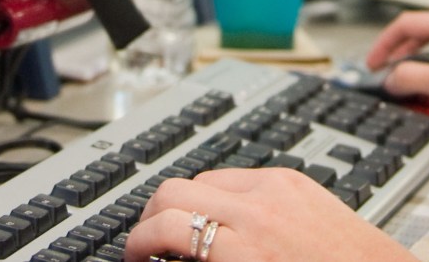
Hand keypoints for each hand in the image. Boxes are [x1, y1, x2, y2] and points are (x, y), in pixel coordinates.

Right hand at [123, 168, 414, 261]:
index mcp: (246, 250)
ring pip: (203, 176)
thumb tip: (176, 257)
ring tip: (185, 231)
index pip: (168, 226)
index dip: (138, 242)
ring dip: (184, 202)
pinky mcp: (294, 177)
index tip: (134, 256)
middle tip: (149, 242)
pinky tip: (224, 218)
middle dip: (151, 216)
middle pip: (174, 189)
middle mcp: (258, 209)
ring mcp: (277, 186)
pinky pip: (238, 174)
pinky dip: (220, 193)